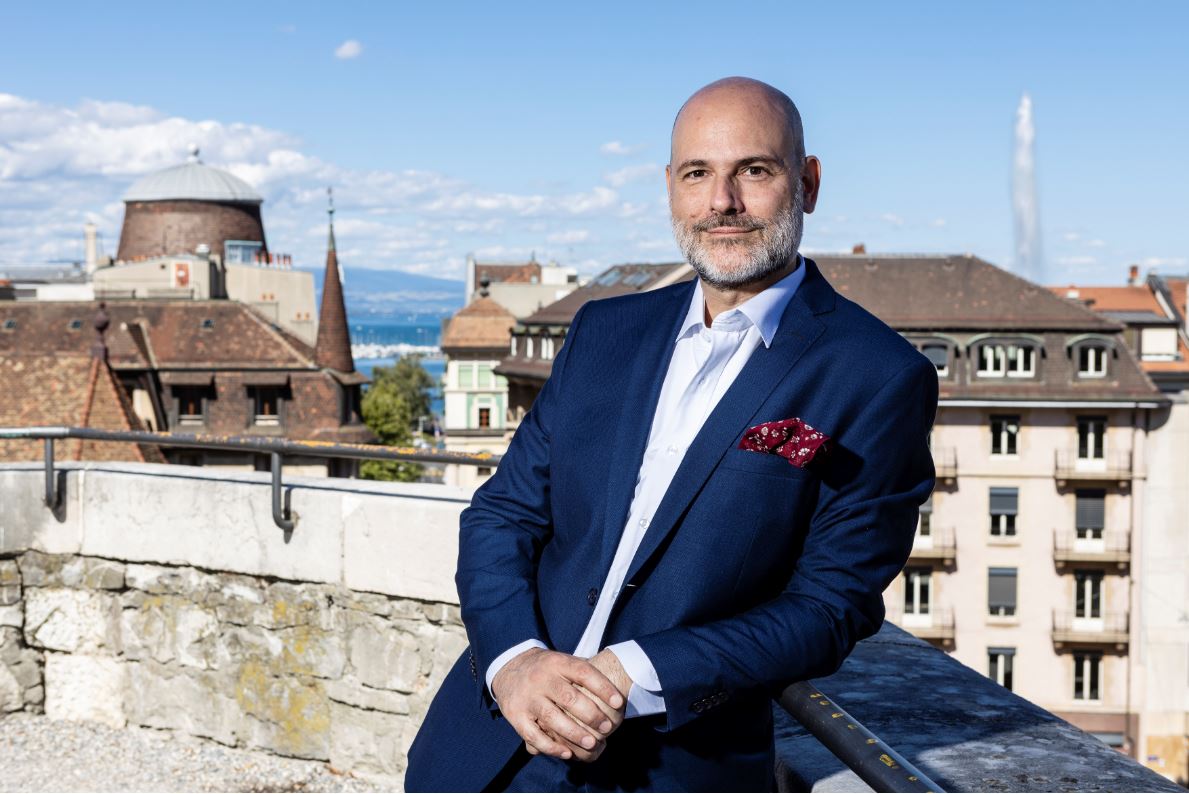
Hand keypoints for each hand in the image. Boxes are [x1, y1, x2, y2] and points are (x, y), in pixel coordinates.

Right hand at [492, 648, 624, 761]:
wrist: (509, 669)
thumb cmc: (547, 670)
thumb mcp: (563, 662)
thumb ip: (584, 673)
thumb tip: (616, 692)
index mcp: (557, 663)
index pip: (583, 672)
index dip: (603, 687)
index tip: (618, 703)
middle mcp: (541, 678)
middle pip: (568, 697)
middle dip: (591, 715)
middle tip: (607, 727)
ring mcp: (527, 697)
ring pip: (552, 718)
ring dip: (574, 733)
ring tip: (592, 743)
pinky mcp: (515, 715)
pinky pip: (533, 734)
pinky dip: (550, 746)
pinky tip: (567, 753)